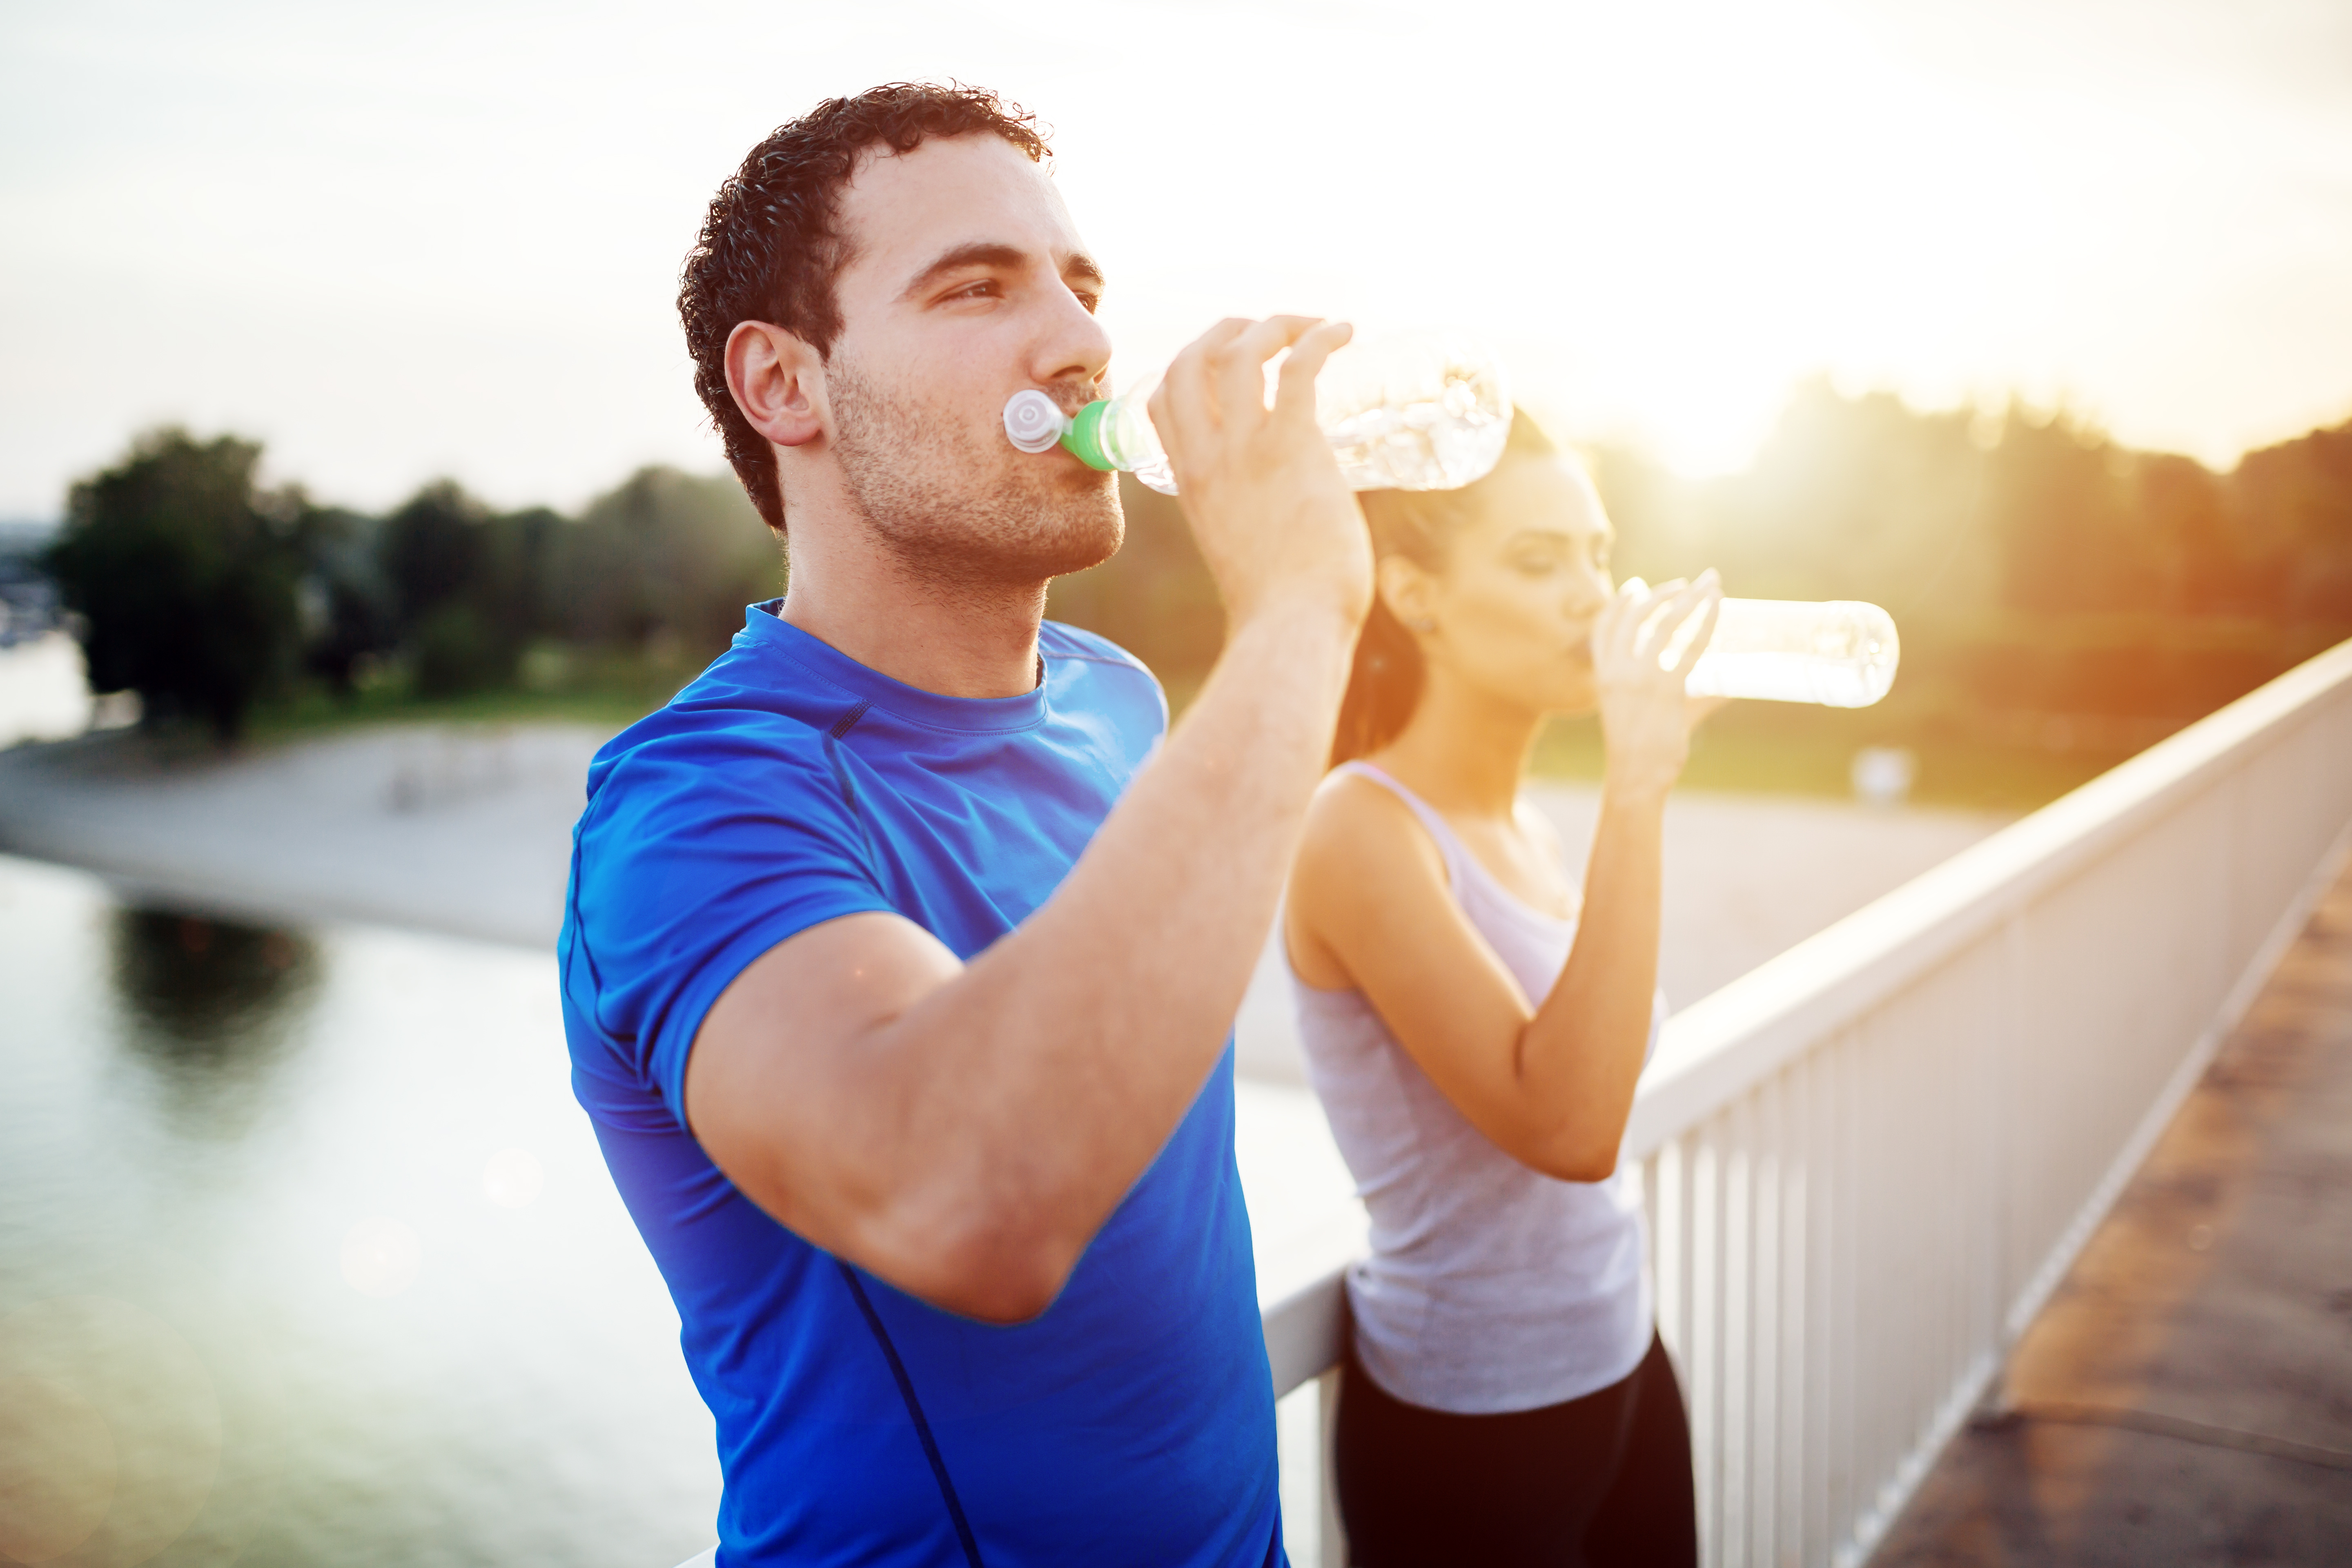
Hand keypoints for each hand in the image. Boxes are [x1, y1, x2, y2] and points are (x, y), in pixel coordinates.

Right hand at [1147, 316, 1372, 631]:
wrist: (1291, 628)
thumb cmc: (1277, 605)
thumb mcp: (1238, 548)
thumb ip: (1247, 516)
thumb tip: (1288, 510)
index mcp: (1190, 481)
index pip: (1162, 400)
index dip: (1188, 365)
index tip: (1227, 360)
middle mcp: (1208, 457)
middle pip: (1190, 360)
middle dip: (1227, 330)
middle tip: (1270, 331)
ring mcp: (1246, 449)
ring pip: (1241, 351)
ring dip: (1276, 325)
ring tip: (1312, 325)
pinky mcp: (1292, 446)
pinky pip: (1299, 367)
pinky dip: (1320, 337)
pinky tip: (1344, 331)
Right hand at [1591, 570, 1721, 804]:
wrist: (1634, 778)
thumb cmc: (1640, 750)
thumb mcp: (1643, 713)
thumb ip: (1683, 692)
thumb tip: (1726, 685)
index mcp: (1604, 675)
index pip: (1604, 626)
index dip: (1620, 602)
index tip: (1638, 585)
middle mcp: (1617, 671)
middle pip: (1636, 615)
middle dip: (1665, 591)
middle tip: (1691, 582)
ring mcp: (1640, 678)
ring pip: (1663, 623)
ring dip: (1689, 599)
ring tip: (1710, 587)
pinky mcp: (1665, 689)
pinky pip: (1690, 647)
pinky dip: (1706, 622)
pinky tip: (1718, 609)